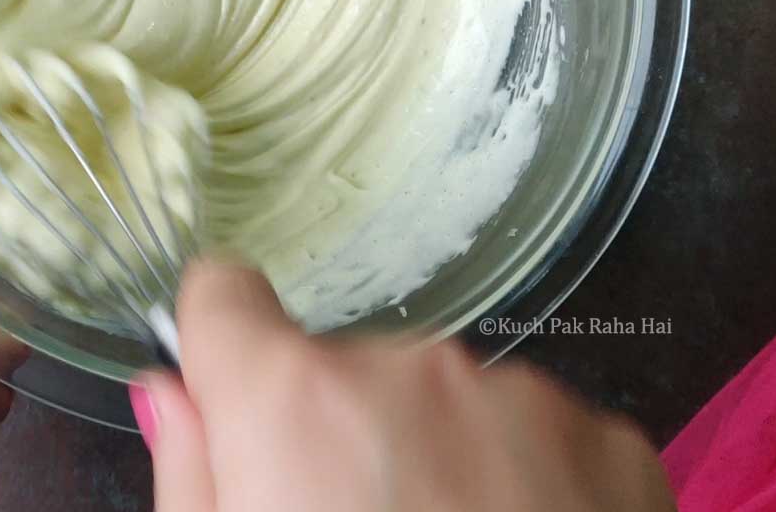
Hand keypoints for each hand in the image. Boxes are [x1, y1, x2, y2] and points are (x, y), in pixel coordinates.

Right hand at [132, 261, 675, 511]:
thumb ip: (191, 474)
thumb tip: (168, 390)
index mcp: (296, 402)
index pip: (224, 293)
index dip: (221, 338)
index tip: (233, 385)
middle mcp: (408, 367)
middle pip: (345, 369)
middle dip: (345, 435)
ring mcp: (519, 396)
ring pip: (442, 400)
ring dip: (437, 457)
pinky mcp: (608, 439)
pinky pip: (532, 432)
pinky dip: (524, 482)